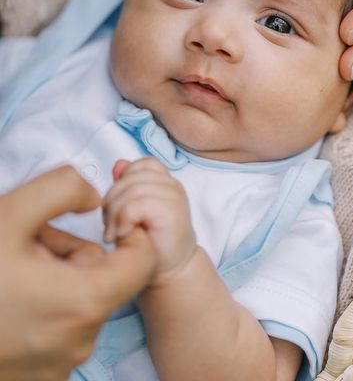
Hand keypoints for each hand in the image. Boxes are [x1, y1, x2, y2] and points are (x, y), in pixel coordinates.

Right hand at [0, 166, 155, 380]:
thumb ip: (63, 188)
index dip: (131, 233)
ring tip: (12, 267)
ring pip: (79, 299)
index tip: (106, 219)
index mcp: (83, 302)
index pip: (142, 262)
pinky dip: (44, 304)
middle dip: (71, 251)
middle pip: (102, 277)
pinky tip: (10, 295)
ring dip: (54, 276)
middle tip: (30, 241)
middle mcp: (79, 340)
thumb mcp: (11, 212)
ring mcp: (59, 364)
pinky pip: (61, 325)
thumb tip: (94, 195)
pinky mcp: (41, 376)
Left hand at [104, 158, 196, 286]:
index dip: (121, 183)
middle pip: (127, 179)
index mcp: (164, 180)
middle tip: (109, 227)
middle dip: (110, 203)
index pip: (137, 165)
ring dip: (113, 215)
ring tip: (114, 234)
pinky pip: (134, 205)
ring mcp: (173, 196)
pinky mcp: (171, 210)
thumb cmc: (152, 243)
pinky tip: (122, 235)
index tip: (117, 208)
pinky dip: (122, 221)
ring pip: (129, 192)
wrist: (171, 271)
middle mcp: (171, 184)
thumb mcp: (133, 210)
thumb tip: (118, 165)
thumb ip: (127, 187)